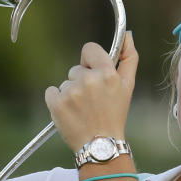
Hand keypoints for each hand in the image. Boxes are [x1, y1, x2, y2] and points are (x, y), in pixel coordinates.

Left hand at [45, 31, 137, 151]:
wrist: (100, 145)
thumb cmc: (114, 115)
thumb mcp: (127, 86)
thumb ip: (129, 58)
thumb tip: (128, 35)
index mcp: (107, 73)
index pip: (89, 49)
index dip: (90, 61)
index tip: (94, 74)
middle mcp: (88, 80)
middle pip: (76, 69)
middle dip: (82, 82)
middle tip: (92, 102)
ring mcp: (71, 92)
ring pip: (65, 83)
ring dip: (71, 94)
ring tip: (82, 110)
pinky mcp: (56, 103)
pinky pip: (51, 92)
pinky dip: (57, 101)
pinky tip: (70, 113)